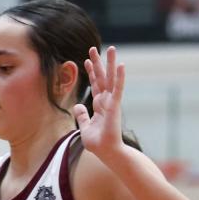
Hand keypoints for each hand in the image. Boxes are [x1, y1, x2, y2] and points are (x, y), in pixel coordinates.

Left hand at [72, 46, 125, 160]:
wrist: (107, 152)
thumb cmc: (98, 142)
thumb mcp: (84, 127)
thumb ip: (82, 116)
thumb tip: (77, 106)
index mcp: (99, 105)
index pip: (94, 85)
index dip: (91, 72)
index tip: (85, 60)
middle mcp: (106, 101)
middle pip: (102, 77)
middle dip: (98, 63)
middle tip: (94, 48)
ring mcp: (111, 102)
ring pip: (111, 78)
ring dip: (111, 63)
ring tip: (111, 48)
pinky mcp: (115, 106)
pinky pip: (118, 89)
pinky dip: (120, 77)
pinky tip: (121, 65)